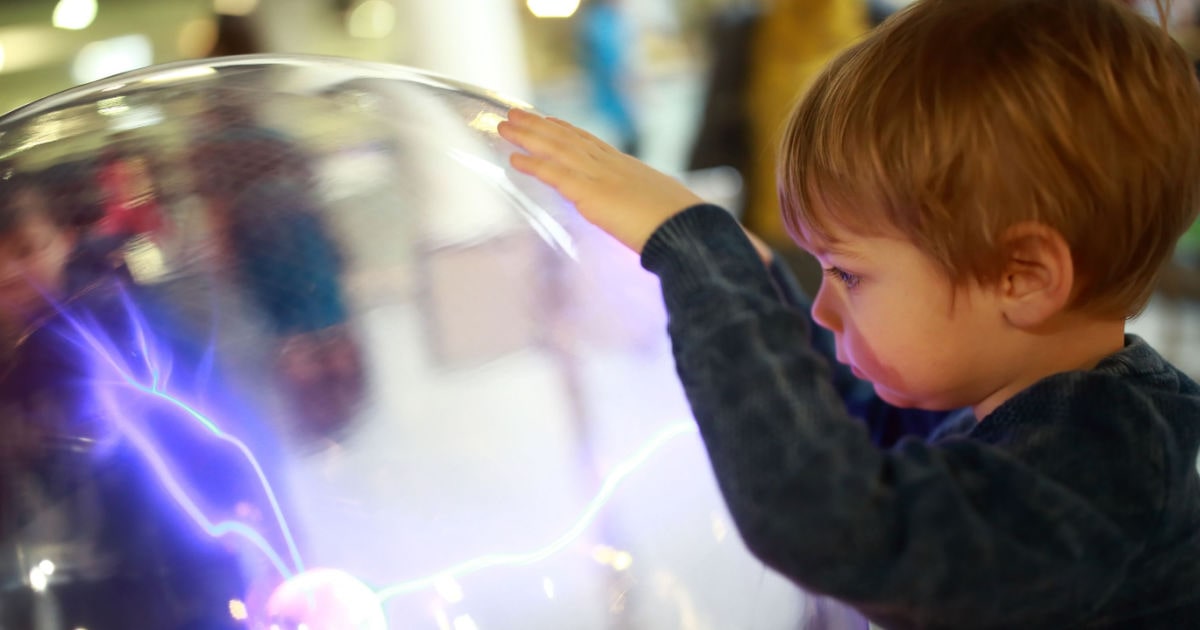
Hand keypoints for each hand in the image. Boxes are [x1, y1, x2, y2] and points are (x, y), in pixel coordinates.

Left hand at [498, 108, 704, 252]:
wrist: (689, 230)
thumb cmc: (684, 227)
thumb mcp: (662, 210)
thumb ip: (647, 209)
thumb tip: (649, 219)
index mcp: (628, 168)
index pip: (591, 143)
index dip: (567, 130)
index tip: (550, 120)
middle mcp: (611, 165)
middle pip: (568, 138)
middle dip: (540, 125)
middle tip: (515, 112)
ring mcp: (600, 177)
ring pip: (557, 149)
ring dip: (528, 136)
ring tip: (504, 125)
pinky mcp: (590, 194)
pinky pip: (554, 174)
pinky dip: (533, 164)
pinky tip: (514, 158)